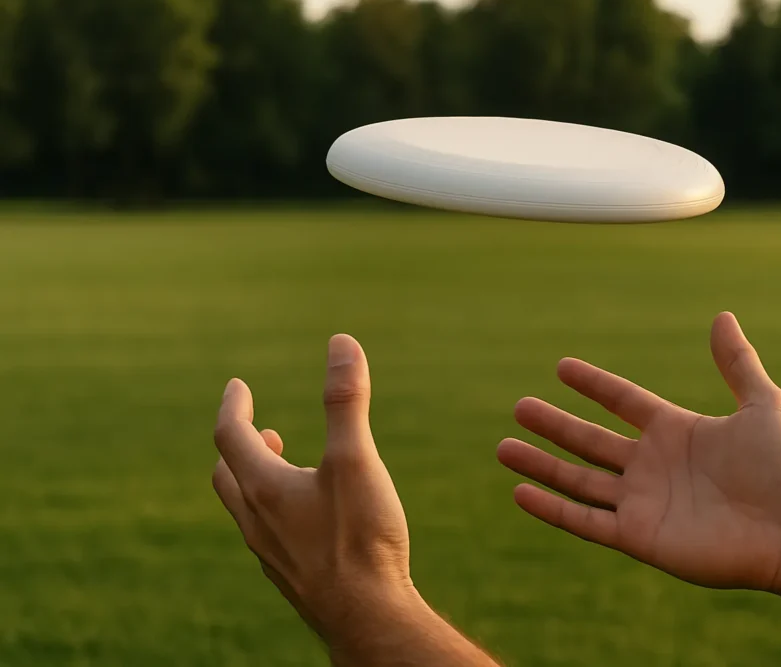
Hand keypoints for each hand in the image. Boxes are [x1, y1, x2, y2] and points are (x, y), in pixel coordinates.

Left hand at [211, 335, 416, 654]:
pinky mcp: (293, 577)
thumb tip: (340, 344)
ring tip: (287, 466)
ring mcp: (273, 554)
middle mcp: (258, 523)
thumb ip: (346, 402)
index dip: (234, 405)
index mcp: (265, 489)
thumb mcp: (356, 459)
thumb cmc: (360, 539)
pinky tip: (312, 519)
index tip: (238, 386)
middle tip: (260, 428)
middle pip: (229, 476)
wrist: (368, 619)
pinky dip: (278, 511)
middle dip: (240, 445)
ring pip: (249, 509)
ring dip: (259, 479)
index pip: (230, 436)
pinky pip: (270, 536)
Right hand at [497, 312, 780, 592]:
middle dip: (554, 425)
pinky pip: (585, 521)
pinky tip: (521, 493)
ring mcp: (642, 502)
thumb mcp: (762, 404)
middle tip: (520, 406)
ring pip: (578, 480)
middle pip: (590, 441)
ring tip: (504, 448)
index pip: (623, 402)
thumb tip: (722, 316)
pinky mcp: (638, 537)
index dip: (594, 385)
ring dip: (540, 465)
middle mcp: (652, 466)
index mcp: (675, 432)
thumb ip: (738, 363)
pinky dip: (552, 508)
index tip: (562, 368)